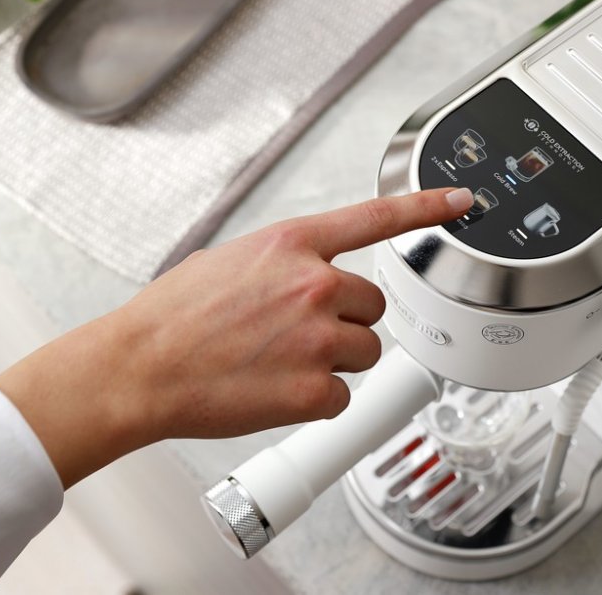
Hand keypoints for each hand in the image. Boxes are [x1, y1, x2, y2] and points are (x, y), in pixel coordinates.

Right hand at [0, 187, 472, 486]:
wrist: (140, 368)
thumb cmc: (173, 317)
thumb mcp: (228, 260)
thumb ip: (281, 261)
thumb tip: (304, 272)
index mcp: (291, 244)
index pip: (376, 218)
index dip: (426, 207)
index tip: (461, 202)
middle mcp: (313, 284)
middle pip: (373, 306)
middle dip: (345, 322)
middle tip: (297, 335)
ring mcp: (317, 337)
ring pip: (364, 353)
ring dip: (334, 362)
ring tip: (278, 364)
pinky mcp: (314, 388)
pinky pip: (342, 397)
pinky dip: (316, 400)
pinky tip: (275, 390)